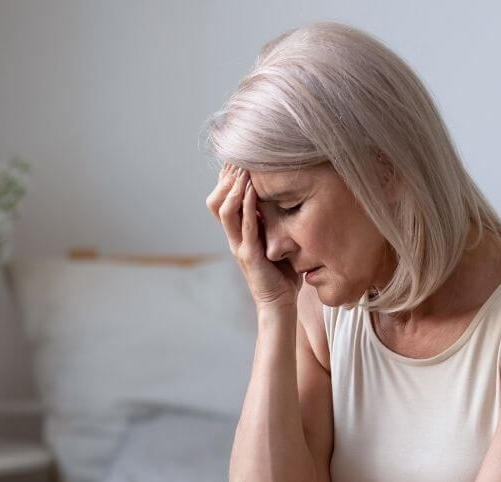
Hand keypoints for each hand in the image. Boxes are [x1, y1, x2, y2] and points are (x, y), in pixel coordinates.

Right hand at [205, 163, 300, 310]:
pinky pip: (245, 226)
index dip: (226, 179)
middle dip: (226, 178)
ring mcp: (239, 245)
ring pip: (224, 210)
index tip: (237, 158)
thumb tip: (285, 197)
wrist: (279, 304)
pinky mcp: (250, 255)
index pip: (223, 199)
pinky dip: (247, 205)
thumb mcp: (276, 241)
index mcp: (238, 233)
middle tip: (238, 157)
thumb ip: (273, 222)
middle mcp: (233, 237)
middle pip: (216, 200)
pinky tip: (251, 189)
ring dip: (233, 187)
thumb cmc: (281, 274)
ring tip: (242, 168)